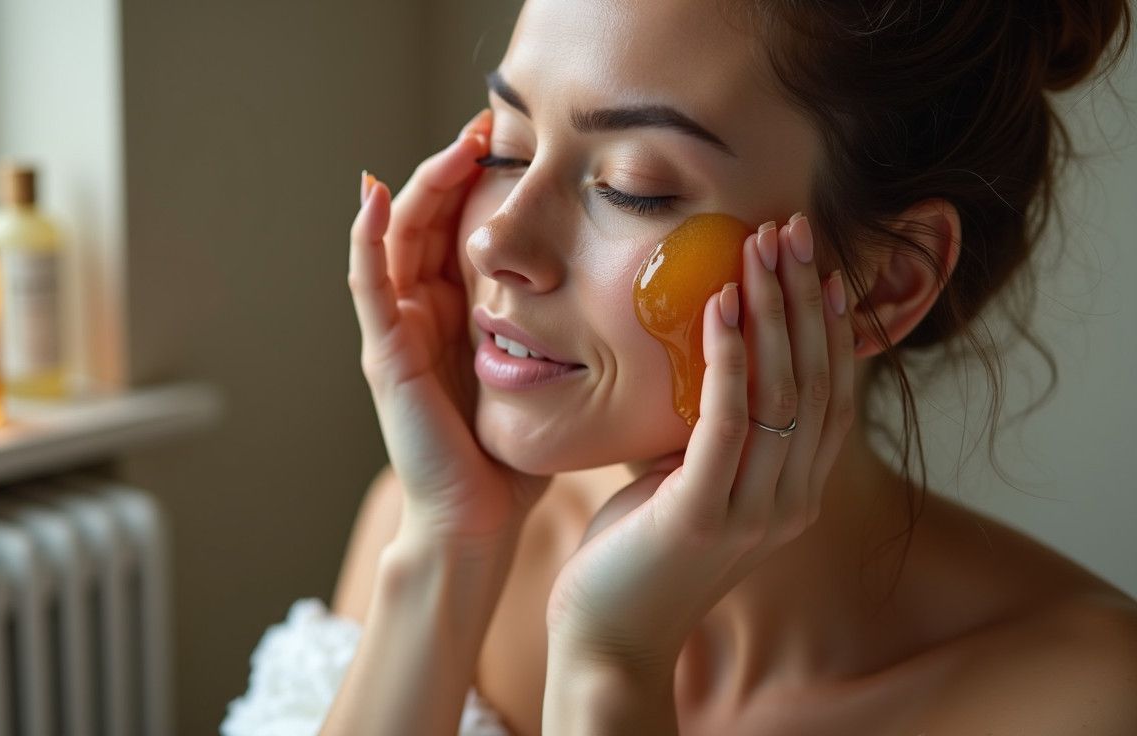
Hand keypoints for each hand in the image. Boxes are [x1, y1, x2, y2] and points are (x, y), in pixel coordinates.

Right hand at [349, 109, 551, 552]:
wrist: (478, 521)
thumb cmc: (510, 459)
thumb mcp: (537, 375)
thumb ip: (554, 333)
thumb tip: (621, 298)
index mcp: (455, 316)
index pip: (457, 231)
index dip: (478, 184)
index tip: (517, 142)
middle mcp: (420, 316)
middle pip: (427, 222)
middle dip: (453, 170)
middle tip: (488, 124)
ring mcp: (395, 333)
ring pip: (395, 240)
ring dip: (421, 186)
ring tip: (455, 144)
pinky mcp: (383, 355)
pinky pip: (366, 285)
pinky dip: (365, 239)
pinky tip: (375, 196)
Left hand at [545, 215, 855, 670]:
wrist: (607, 638)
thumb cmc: (639, 553)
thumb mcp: (688, 481)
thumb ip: (712, 432)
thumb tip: (708, 362)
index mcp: (794, 491)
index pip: (829, 391)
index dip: (826, 322)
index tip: (816, 260)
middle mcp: (790, 500)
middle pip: (817, 379)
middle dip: (806, 297)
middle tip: (794, 229)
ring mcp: (755, 512)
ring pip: (782, 391)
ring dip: (773, 311)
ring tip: (761, 247)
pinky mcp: (704, 516)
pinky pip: (729, 422)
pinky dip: (730, 359)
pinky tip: (721, 306)